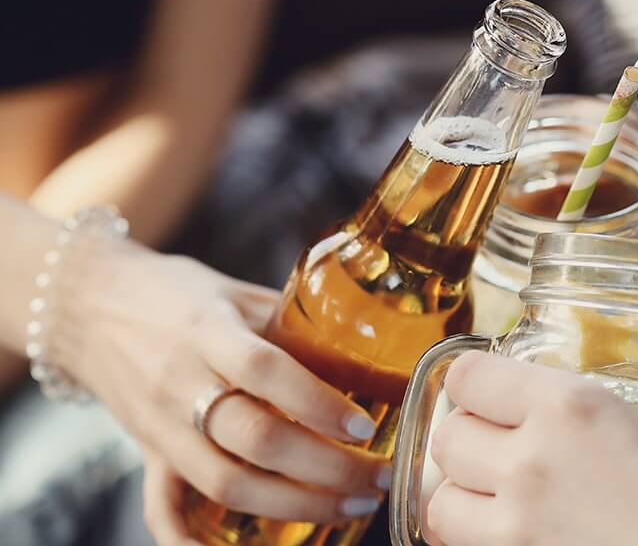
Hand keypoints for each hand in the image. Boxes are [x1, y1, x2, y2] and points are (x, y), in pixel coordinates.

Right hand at [56, 244, 389, 543]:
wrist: (86, 305)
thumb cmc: (174, 293)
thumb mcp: (235, 292)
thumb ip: (288, 321)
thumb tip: (363, 347)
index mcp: (207, 331)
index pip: (265, 371)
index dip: (317, 402)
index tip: (364, 425)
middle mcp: (180, 382)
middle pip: (255, 439)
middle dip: (325, 468)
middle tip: (376, 476)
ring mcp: (159, 424)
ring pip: (224, 482)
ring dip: (294, 504)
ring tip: (350, 505)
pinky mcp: (145, 451)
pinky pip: (161, 507)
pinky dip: (192, 540)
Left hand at [425, 352, 637, 545]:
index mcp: (574, 409)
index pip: (470, 375)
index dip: (478, 384)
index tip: (497, 395)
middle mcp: (531, 460)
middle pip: (447, 437)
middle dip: (468, 442)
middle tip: (501, 452)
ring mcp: (516, 529)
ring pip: (438, 504)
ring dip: (460, 501)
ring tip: (492, 504)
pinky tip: (508, 542)